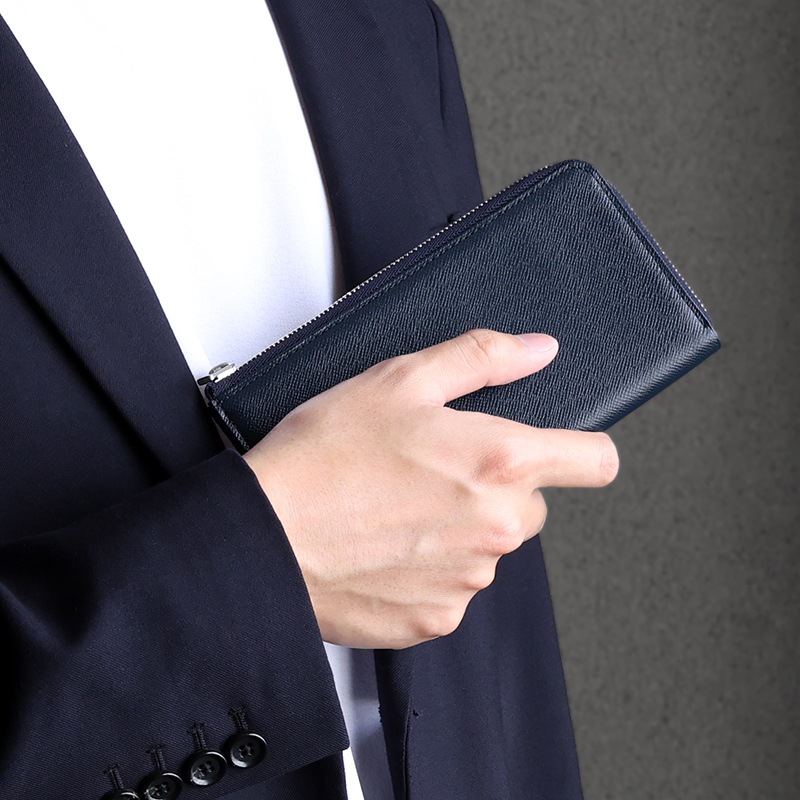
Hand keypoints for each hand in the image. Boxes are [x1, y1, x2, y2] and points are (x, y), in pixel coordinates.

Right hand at [243, 329, 617, 648]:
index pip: (595, 462)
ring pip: (489, 546)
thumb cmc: (324, 454)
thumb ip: (483, 358)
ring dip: (460, 527)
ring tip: (397, 506)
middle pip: (530, 504)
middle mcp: (495, 528)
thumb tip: (537, 350)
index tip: (564, 449)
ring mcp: (467, 581)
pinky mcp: (435, 618)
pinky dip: (429, 568)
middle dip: (496, 486)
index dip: (583, 449)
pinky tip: (384, 545)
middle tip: (434, 469)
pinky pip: (453, 587)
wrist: (265, 536)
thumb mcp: (401, 380)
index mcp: (499, 462)